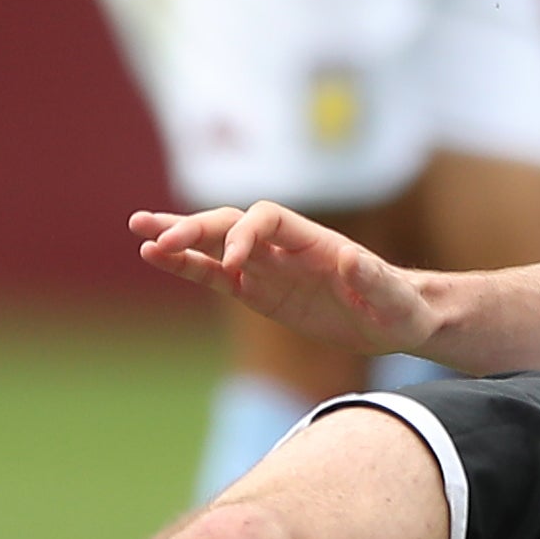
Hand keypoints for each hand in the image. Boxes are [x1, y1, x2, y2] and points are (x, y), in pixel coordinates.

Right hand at [133, 200, 441, 358]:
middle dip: (194, 230)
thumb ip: (376, 280)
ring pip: (214, 244)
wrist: (396, 318)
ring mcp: (268, 267)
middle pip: (230, 225)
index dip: (246, 235)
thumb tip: (352, 260)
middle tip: (155, 239)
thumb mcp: (396, 300)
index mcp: (313, 241)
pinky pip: (216, 275)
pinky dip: (187, 267)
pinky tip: (154, 258)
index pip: (267, 220)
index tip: (236, 264)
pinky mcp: (258, 291)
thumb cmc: (402, 307)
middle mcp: (284, 247)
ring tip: (138, 231)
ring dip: (178, 238)